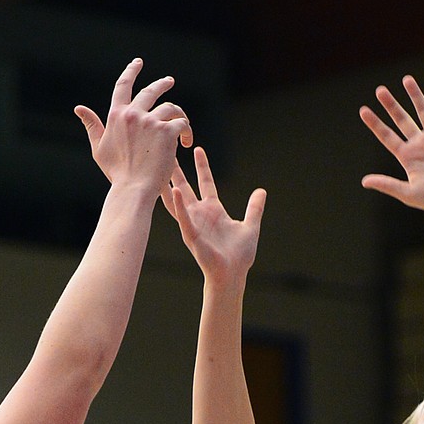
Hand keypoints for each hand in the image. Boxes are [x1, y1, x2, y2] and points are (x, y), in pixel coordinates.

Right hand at [75, 59, 191, 194]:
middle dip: (162, 84)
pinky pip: (181, 123)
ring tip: (183, 126)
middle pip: (151, 91)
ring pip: (171, 108)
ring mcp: (151, 122)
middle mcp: (133, 114)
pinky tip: (186, 142)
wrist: (133, 189)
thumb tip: (79, 108)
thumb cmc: (117, 173)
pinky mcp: (167, 132)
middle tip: (169, 81)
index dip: (131, 71)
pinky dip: (186, 131)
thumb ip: (92, 126)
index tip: (137, 62)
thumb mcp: (100, 148)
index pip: (123, 86)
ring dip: (178, 116)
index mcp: (116, 115)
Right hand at [160, 147, 265, 280]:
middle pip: (186, 187)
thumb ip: (254, 208)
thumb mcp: (250, 226)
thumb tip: (262, 191)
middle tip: (168, 151)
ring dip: (170, 184)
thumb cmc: (239, 256)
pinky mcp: (191, 235)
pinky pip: (183, 217)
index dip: (202, 166)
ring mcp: (194, 224)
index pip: (206, 183)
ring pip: (177, 200)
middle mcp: (200, 215)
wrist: (232, 275)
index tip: (197, 149)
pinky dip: (178, 204)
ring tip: (161, 168)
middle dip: (178, 170)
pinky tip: (172, 191)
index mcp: (213, 211)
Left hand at [359, 76, 423, 217]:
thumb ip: (387, 184)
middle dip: (391, 105)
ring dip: (415, 96)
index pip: (387, 136)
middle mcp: (419, 145)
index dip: (375, 124)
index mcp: (407, 157)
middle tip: (380, 91)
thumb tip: (365, 181)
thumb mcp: (408, 193)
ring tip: (406, 79)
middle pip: (402, 120)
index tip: (363, 110)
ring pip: (423, 112)